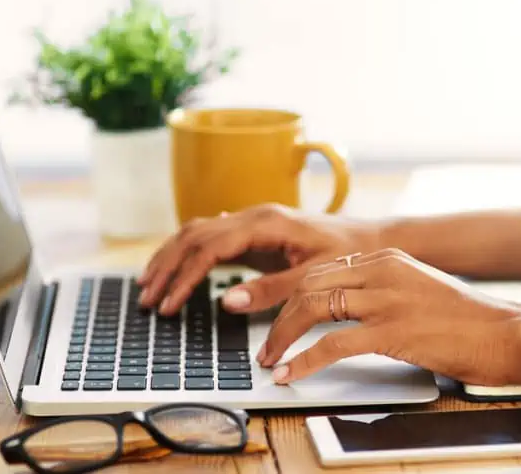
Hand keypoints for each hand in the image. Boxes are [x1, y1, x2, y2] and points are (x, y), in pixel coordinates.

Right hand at [137, 204, 381, 315]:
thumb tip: (227, 301)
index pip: (208, 247)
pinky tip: (176, 266)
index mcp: (266, 222)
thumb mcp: (314, 277)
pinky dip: (188, 252)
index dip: (183, 277)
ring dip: (171, 257)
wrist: (373, 239)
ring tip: (150, 286)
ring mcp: (253, 221)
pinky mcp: (256, 231)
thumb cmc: (349, 254)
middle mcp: (254, 215)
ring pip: (197, 231)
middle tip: (147, 299)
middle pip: (193, 235)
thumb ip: (272, 290)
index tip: (169, 305)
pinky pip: (212, 237)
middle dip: (166, 267)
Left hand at [257, 248, 520, 385]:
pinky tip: (291, 373)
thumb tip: (348, 309)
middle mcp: (383, 271)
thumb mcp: (420, 288)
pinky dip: (304, 360)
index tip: (276, 317)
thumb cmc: (469, 320)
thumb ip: (385, 289)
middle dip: (278, 316)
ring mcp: (387, 299)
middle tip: (266, 344)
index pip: (322, 270)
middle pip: (309, 285)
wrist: (507, 332)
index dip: (291, 295)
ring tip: (270, 360)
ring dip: (282, 337)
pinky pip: (332, 344)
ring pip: (313, 308)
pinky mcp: (393, 330)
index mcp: (388, 258)